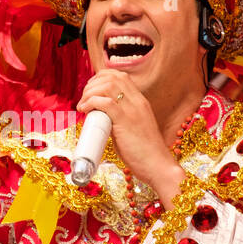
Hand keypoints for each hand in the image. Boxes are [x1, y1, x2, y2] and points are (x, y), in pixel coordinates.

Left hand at [77, 71, 184, 205]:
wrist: (159, 167)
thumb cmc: (144, 153)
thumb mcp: (133, 129)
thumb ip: (119, 120)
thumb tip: (101, 118)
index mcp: (140, 101)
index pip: (120, 76)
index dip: (100, 78)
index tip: (90, 91)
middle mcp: (138, 102)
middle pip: (112, 77)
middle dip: (92, 84)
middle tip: (84, 99)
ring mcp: (133, 110)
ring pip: (108, 86)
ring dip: (90, 92)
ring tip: (83, 106)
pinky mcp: (126, 121)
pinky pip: (106, 103)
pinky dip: (91, 102)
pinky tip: (85, 110)